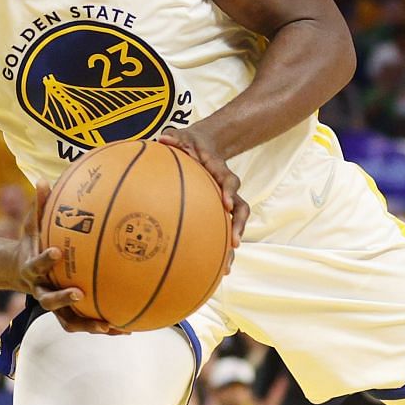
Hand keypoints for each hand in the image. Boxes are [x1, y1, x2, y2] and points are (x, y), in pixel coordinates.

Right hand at [20, 185, 122, 334]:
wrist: (20, 270)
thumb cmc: (32, 243)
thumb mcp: (32, 224)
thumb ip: (38, 206)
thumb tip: (43, 179)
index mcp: (32, 270)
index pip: (36, 265)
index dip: (44, 260)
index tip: (56, 251)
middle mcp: (42, 291)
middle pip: (48, 301)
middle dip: (63, 299)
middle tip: (79, 293)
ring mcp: (55, 306)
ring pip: (69, 321)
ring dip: (89, 324)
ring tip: (111, 325)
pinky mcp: (68, 314)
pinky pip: (85, 322)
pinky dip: (104, 326)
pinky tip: (128, 326)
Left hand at [157, 126, 250, 260]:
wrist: (204, 145)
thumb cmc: (190, 143)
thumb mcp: (183, 136)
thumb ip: (175, 138)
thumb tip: (164, 138)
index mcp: (220, 171)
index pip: (229, 182)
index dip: (229, 193)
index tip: (226, 204)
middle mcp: (227, 189)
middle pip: (240, 209)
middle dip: (239, 226)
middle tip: (234, 243)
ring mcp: (225, 201)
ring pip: (235, 224)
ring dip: (232, 244)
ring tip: (227, 267)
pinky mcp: (218, 211)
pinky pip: (222, 230)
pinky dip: (219, 248)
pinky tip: (212, 268)